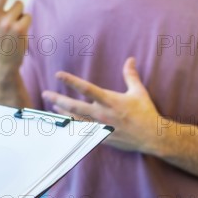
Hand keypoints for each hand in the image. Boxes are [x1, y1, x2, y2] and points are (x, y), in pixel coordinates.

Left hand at [43, 57, 166, 154]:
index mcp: (110, 101)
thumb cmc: (146, 113)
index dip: (70, 81)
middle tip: (45, 94)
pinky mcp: (101, 138)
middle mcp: (103, 114)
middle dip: (58, 99)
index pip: (86, 89)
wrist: (152, 136)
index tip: (58, 75)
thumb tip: (130, 59)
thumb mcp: (138, 92)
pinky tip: (65, 124)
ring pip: (76, 120)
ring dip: (62, 113)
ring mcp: (101, 127)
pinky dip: (73, 127)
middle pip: (74, 106)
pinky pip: (83, 132)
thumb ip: (130, 75)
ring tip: (52, 107)